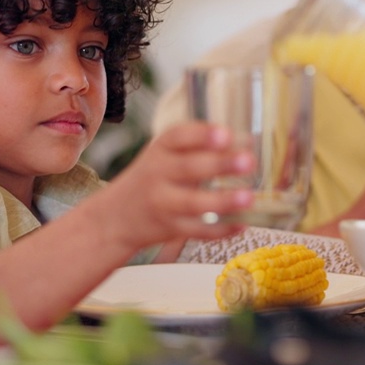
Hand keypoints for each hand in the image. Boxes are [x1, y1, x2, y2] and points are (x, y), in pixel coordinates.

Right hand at [98, 121, 254, 249]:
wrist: (115, 217)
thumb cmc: (153, 179)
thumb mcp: (165, 155)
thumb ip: (198, 148)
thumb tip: (247, 143)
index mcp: (160, 150)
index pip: (178, 137)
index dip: (202, 135)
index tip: (225, 134)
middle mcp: (158, 174)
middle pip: (189, 168)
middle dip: (219, 164)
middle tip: (248, 161)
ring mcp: (163, 203)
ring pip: (193, 203)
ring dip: (222, 201)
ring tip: (248, 197)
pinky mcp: (170, 228)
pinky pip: (197, 230)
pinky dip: (220, 229)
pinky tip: (241, 224)